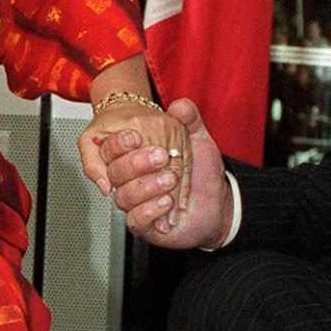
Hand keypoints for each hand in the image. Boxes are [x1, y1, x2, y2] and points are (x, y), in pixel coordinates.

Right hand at [92, 96, 231, 247]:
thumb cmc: (204, 173)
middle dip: (135, 164)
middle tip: (159, 156)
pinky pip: (135, 220)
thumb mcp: (198, 141)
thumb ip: (189, 120)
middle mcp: (132, 181)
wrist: (219, 204)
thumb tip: (180, 105)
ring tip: (169, 180)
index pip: (112, 149)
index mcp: (135, 157)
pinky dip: (150, 210)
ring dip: (146, 187)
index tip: (135, 137)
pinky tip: (167, 202)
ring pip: (123, 197)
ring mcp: (137, 203)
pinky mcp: (145, 224)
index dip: (119, 143)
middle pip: (115, 173)